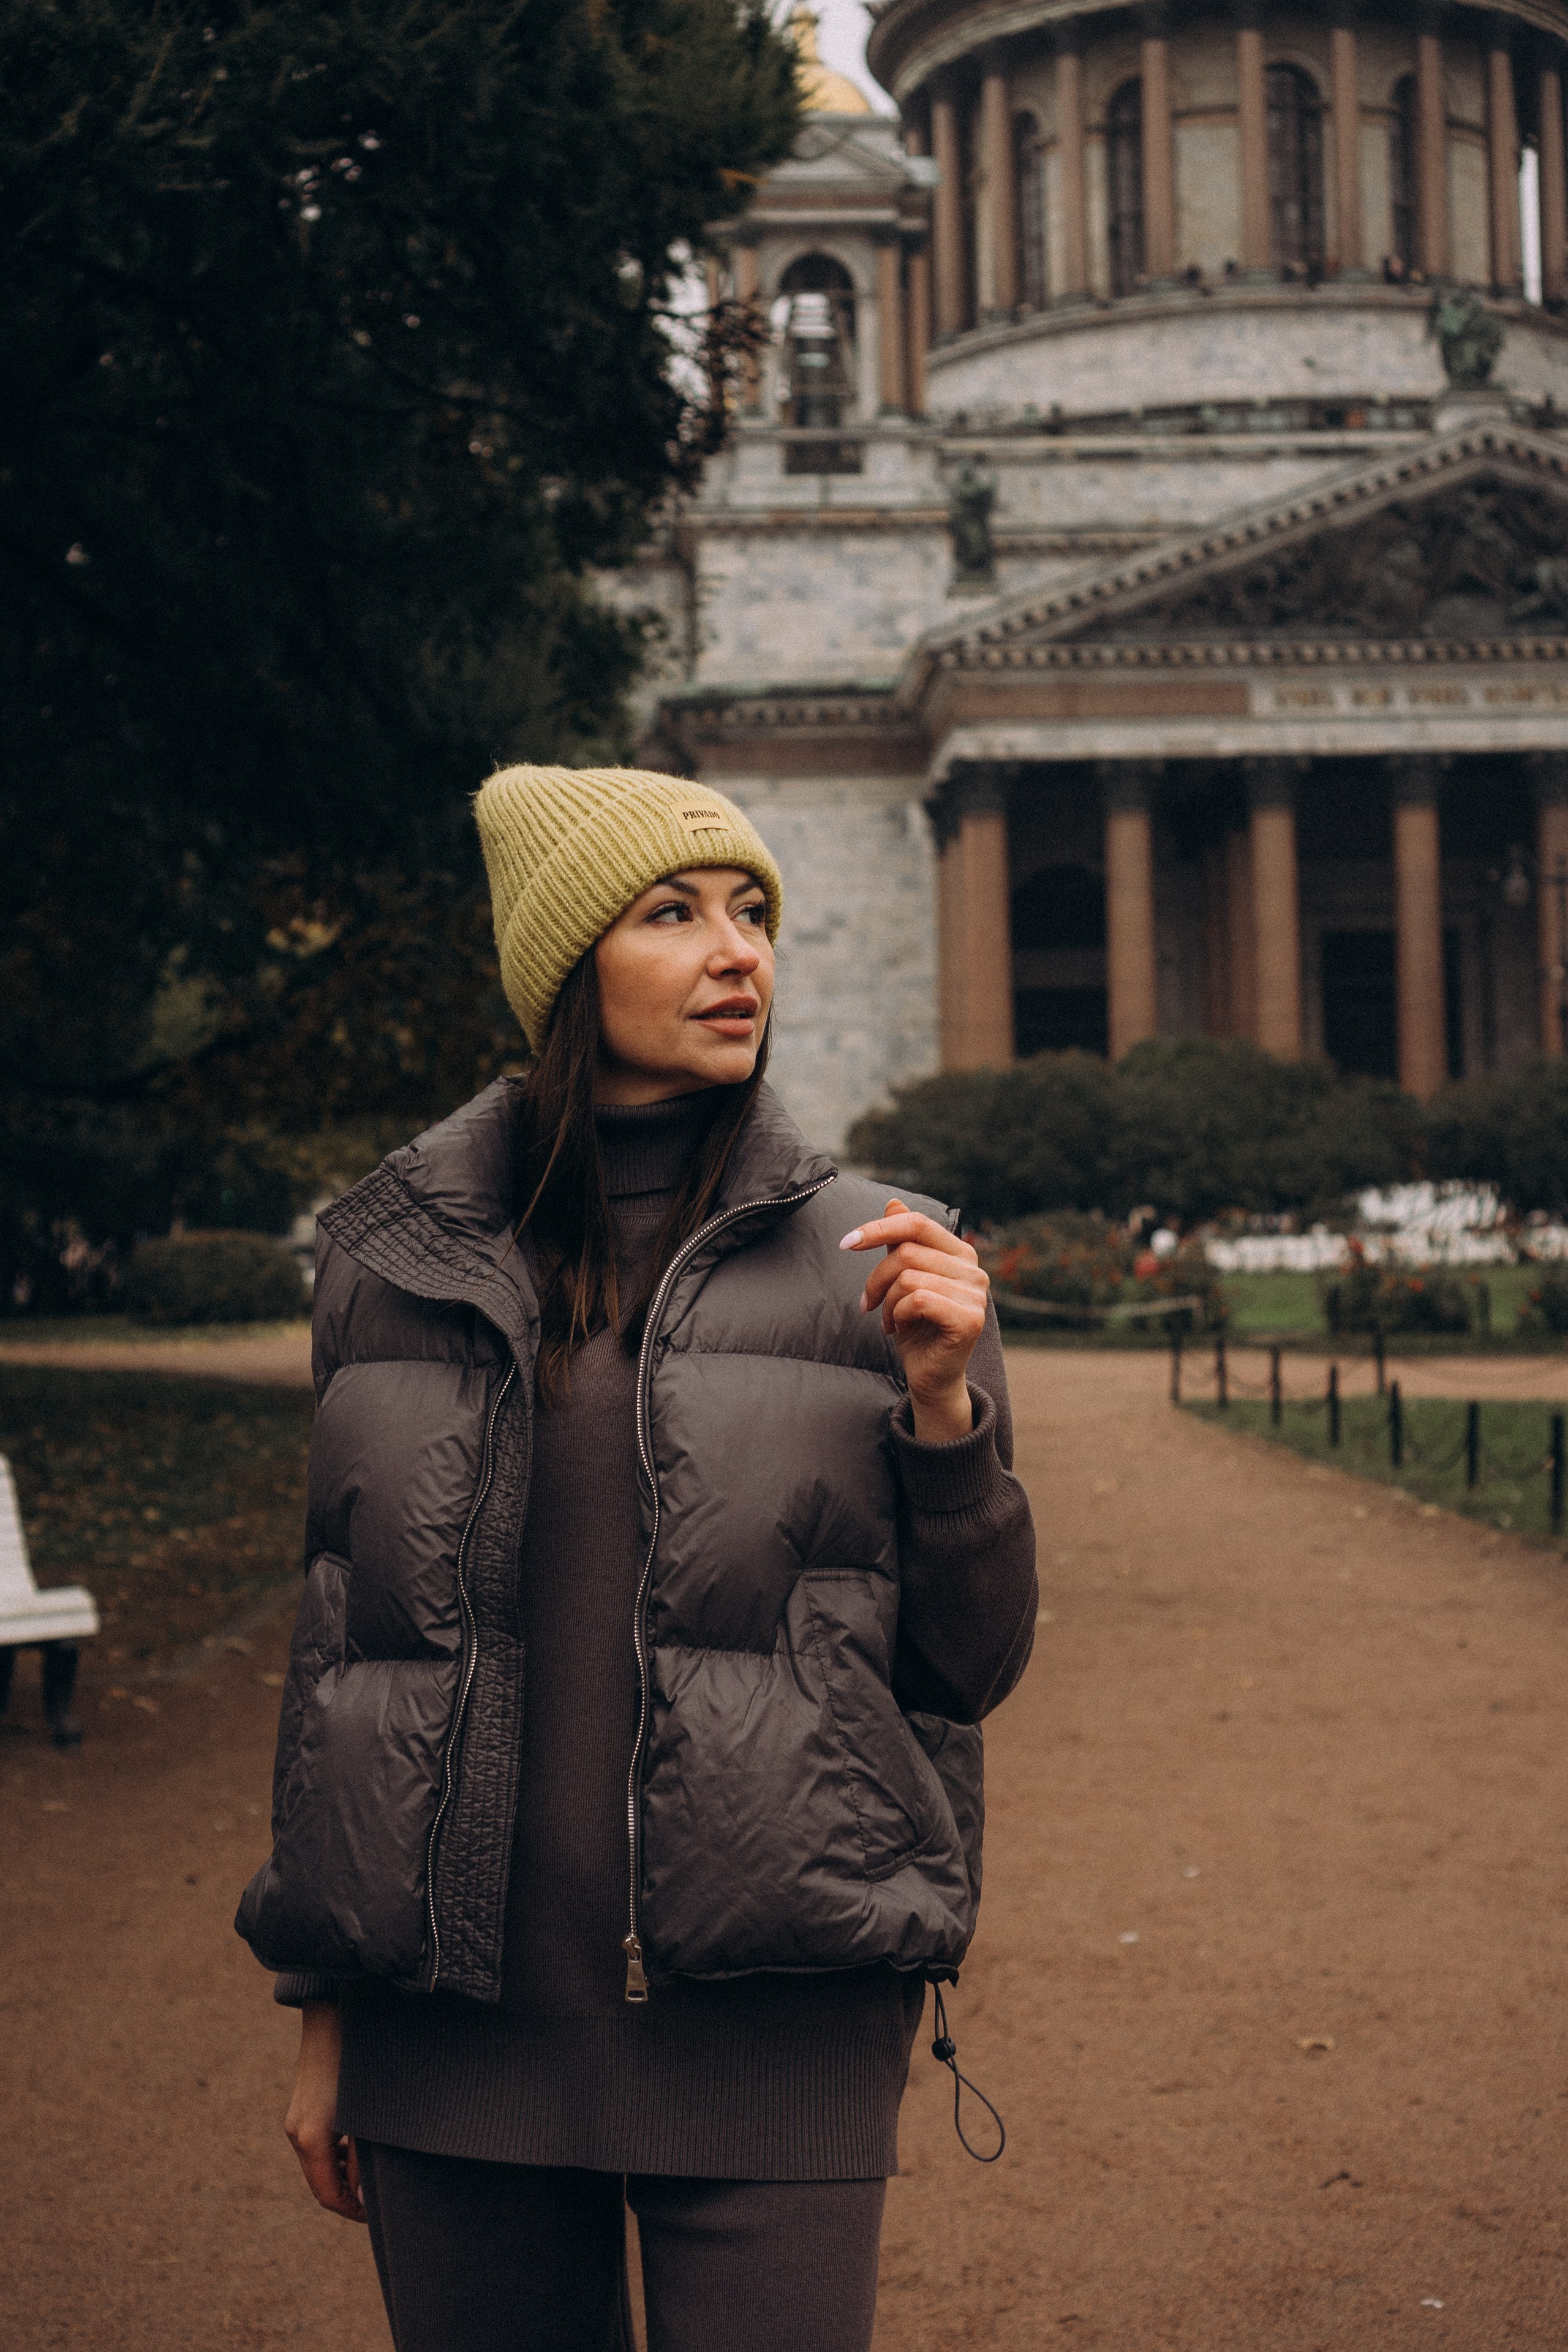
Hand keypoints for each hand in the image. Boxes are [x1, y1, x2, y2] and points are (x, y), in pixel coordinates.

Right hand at [285, 2000, 364, 2223]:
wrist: (333, 2017)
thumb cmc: (356, 2065)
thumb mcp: (363, 2118)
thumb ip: (363, 2161)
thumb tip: (364, 2200)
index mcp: (310, 2140)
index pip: (328, 2195)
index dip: (352, 2210)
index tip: (376, 2215)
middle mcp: (297, 2133)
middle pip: (321, 2183)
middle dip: (348, 2195)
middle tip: (378, 2198)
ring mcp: (297, 2120)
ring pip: (319, 2164)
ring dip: (343, 2174)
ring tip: (372, 2174)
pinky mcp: (302, 2107)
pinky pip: (316, 2145)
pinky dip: (336, 2155)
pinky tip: (358, 2148)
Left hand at [840, 1198, 987, 1443]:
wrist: (929, 1377)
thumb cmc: (915, 1327)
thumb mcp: (902, 1281)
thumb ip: (901, 1243)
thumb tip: (894, 1203)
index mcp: (960, 1253)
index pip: (917, 1223)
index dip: (878, 1228)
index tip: (845, 1243)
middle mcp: (974, 1270)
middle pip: (907, 1252)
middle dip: (876, 1279)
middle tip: (868, 1304)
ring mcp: (975, 1295)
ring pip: (909, 1277)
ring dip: (886, 1302)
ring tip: (887, 1320)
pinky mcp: (969, 1319)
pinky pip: (917, 1300)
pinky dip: (897, 1314)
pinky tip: (898, 1328)